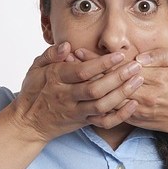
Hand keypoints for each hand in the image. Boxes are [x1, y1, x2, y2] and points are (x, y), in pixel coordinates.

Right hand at [9, 42, 143, 142]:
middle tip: (135, 66)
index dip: (102, 63)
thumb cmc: (33, 91)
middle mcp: (67, 96)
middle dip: (118, 77)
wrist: (29, 122)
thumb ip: (50, 54)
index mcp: (56, 79)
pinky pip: (104, 122)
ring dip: (122, 93)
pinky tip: (133, 104)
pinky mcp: (83, 122)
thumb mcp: (35, 68)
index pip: (82, 71)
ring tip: (138, 80)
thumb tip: (67, 46)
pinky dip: (120, 115)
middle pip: (96, 89)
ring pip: (102, 105)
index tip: (119, 54)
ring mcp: (76, 111)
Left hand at [76, 48, 167, 135]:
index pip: (116, 66)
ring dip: (87, 88)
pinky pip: (112, 114)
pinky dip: (96, 106)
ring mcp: (136, 109)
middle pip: (107, 82)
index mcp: (150, 76)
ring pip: (106, 99)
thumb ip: (159, 55)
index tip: (78, 51)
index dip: (95, 59)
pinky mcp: (134, 120)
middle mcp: (141, 94)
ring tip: (68, 80)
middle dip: (85, 73)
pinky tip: (82, 98)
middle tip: (65, 64)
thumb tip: (138, 57)